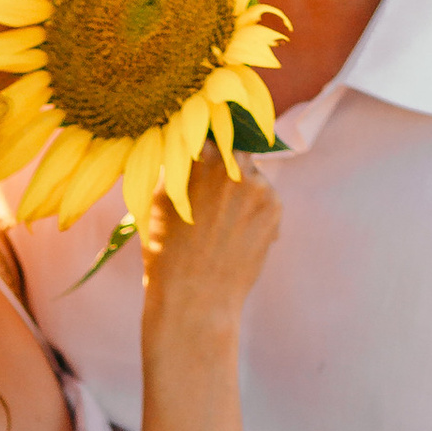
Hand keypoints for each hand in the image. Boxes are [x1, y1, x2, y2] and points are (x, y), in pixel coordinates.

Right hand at [137, 144, 279, 322]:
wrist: (194, 297)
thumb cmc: (165, 252)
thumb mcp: (157, 200)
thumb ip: (176, 168)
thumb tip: (187, 149)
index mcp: (198, 156)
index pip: (209, 133)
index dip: (207, 146)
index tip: (204, 158)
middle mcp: (231, 163)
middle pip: (236, 149)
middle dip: (228, 166)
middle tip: (216, 194)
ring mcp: (257, 183)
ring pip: (253, 175)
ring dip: (243, 190)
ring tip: (224, 223)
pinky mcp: (275, 206)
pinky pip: (266, 198)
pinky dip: (256, 212)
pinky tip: (238, 235)